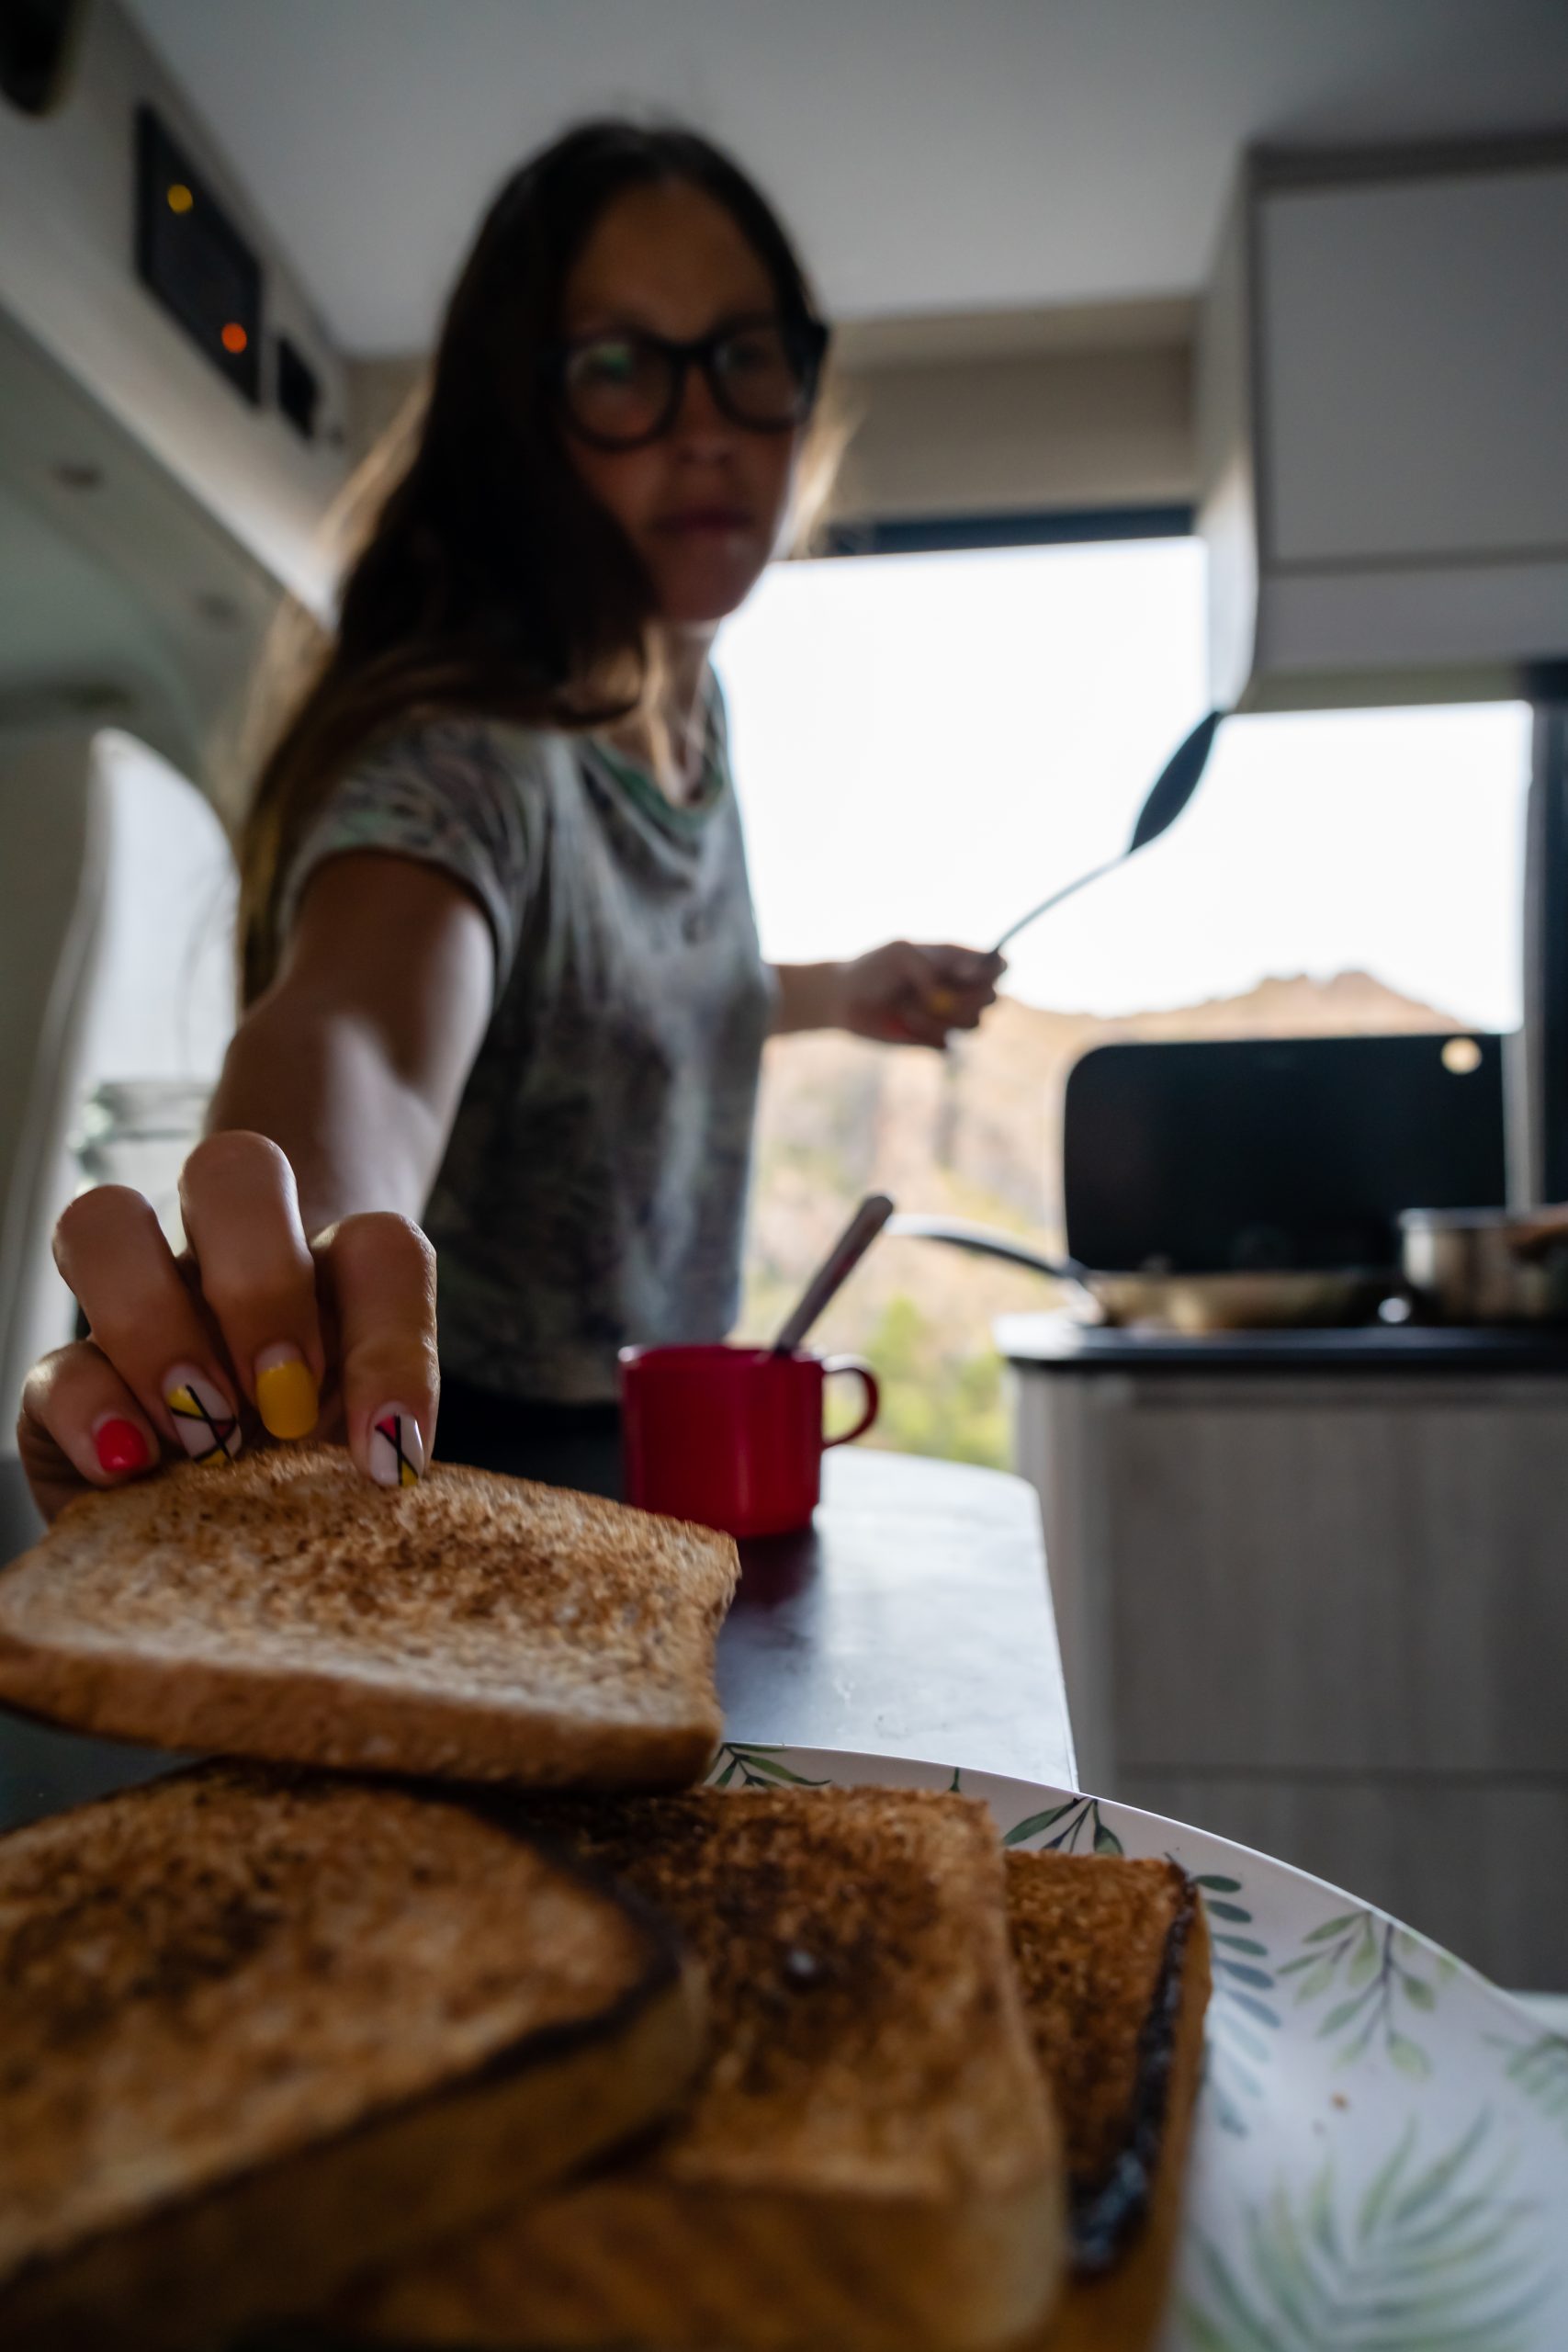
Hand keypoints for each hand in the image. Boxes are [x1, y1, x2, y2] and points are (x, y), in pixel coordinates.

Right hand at [18, 1131, 437, 1522]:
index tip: (387, 1452)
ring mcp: (140, 1312)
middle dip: (260, 1282)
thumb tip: (390, 1455)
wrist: (221, 1529)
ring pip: (106, 1218)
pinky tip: (131, 1468)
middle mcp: (231, 1268)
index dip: (393, 1346)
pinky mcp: (67, 1383)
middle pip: (236, 1166)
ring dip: (155, 1321)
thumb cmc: (315, 1476)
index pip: (380, 1249)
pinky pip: (55, 1361)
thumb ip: (385, 1439)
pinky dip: (90, 1408)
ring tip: (203, 1433)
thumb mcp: (368, 1458)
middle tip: (284, 1402)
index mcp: (330, 1276)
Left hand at [835, 941, 1005, 1047]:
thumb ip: (928, 967)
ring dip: (940, 1019)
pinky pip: (948, 1047)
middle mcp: (961, 990)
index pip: (998, 965)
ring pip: (974, 1025)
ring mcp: (951, 1019)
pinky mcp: (936, 1042)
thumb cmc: (872, 968)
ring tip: (906, 1009)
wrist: (844, 1000)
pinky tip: (904, 1027)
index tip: (964, 975)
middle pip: (994, 999)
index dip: (992, 972)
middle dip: (965, 1000)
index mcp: (958, 962)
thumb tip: (943, 994)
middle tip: (933, 996)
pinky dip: (927, 1037)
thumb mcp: (899, 954)